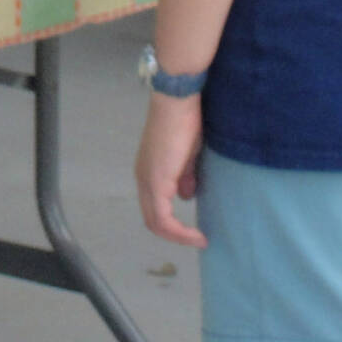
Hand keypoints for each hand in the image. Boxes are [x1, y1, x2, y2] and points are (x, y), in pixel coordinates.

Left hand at [133, 91, 207, 248]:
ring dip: (178, 236)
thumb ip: (185, 176)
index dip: (173, 225)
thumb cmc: (185, 122)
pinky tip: (196, 233)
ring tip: (198, 239)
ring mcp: (147, 180)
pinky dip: (179, 231)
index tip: (196, 232)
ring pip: (156, 222)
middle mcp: (143, 179)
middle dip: (176, 235)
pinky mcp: (156, 180)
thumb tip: (186, 195)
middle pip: (152, 220)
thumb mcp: (187, 155)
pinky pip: (163, 217)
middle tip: (197, 239)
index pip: (154, 209)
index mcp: (148, 172)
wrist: (178, 102)